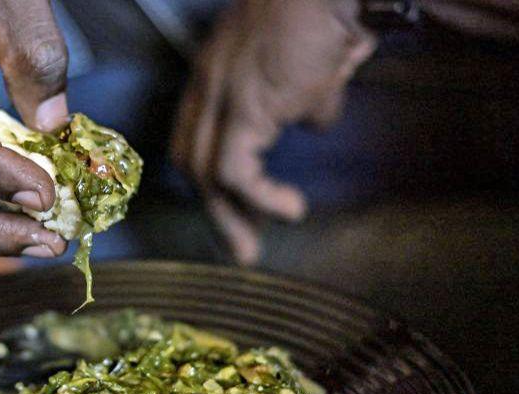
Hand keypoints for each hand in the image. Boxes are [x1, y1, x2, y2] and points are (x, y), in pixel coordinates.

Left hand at [171, 0, 375, 263]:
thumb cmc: (327, 12)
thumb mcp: (312, 63)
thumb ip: (305, 97)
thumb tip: (315, 120)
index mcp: (215, 75)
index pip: (193, 137)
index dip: (208, 178)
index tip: (235, 206)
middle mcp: (207, 88)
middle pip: (191, 162)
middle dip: (215, 209)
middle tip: (242, 244)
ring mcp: (220, 97)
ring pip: (205, 174)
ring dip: (231, 216)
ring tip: (255, 244)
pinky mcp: (244, 109)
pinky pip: (234, 172)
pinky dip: (260, 197)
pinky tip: (288, 208)